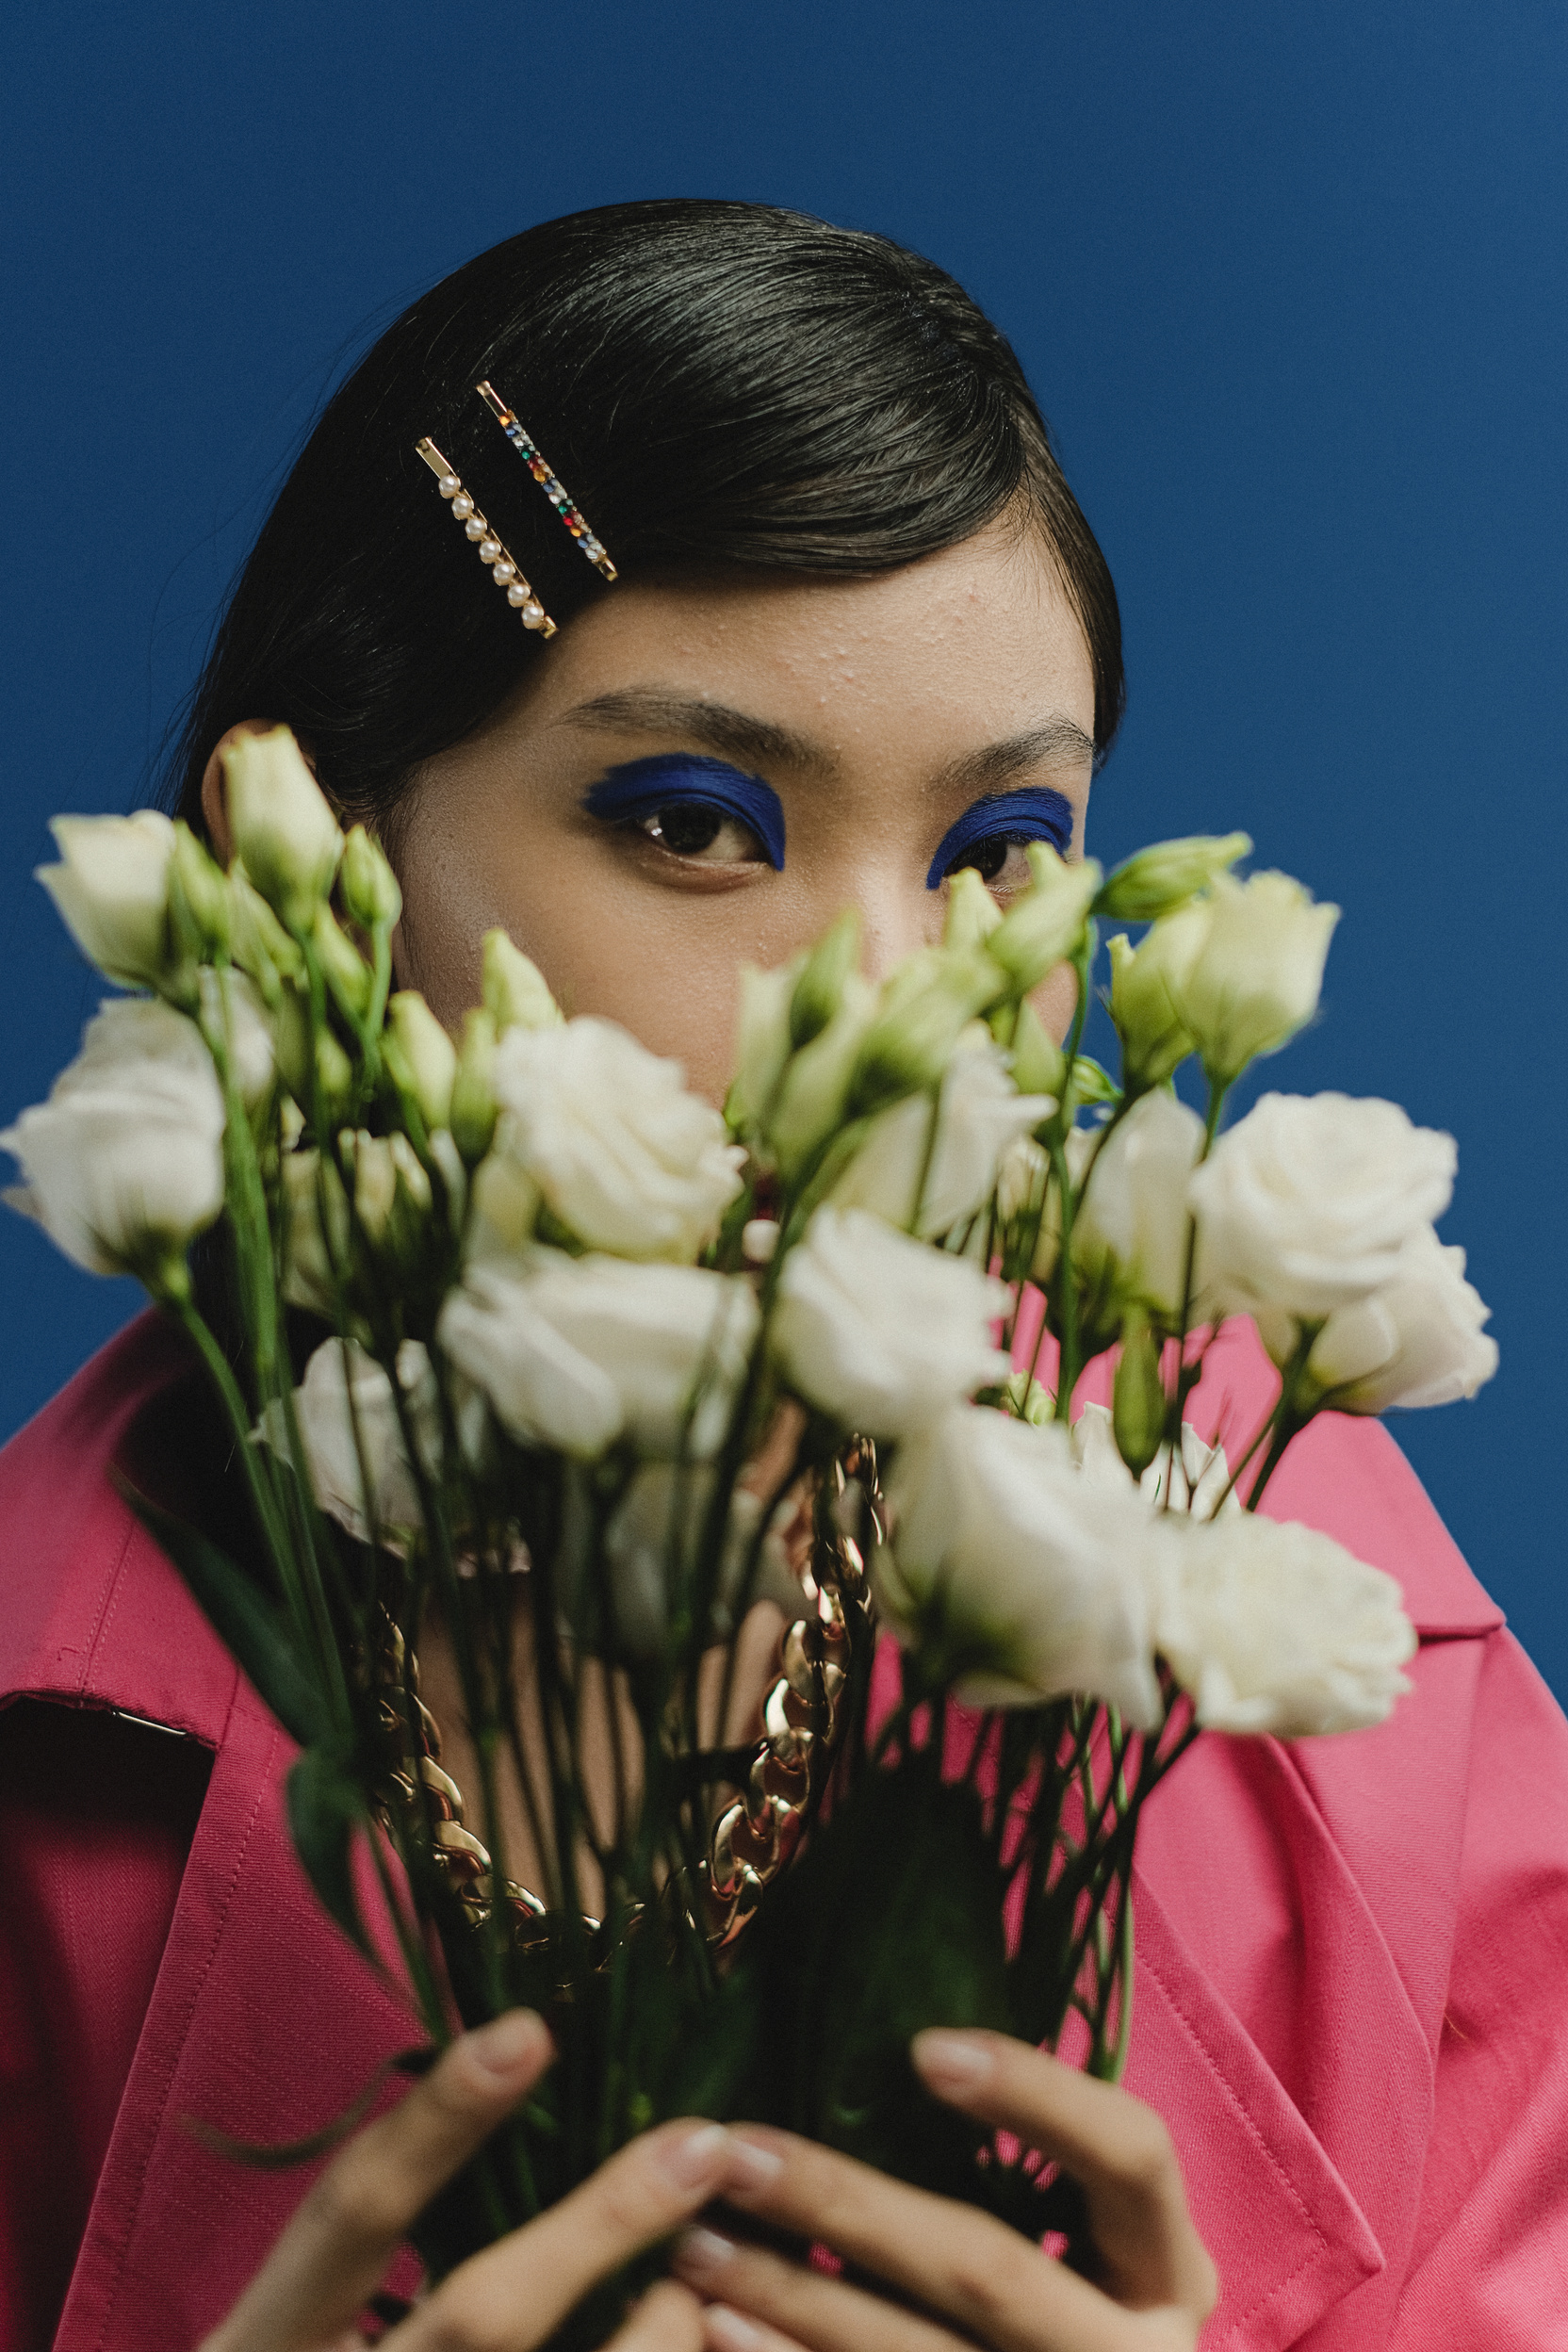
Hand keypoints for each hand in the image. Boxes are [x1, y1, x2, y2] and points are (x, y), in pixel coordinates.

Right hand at [200, 2009, 756, 2351]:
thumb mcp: (298, 2335)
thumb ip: (379, 2245)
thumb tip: (515, 2078)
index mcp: (265, 2347)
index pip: (351, 2211)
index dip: (439, 2121)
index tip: (530, 2031)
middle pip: (482, 2316)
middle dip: (600, 2224)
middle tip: (699, 2142)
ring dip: (656, 2335)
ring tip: (699, 2289)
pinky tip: (698, 2340)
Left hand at [670, 2029, 1217, 2351]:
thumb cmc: (1072, 2315)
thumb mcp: (1088, 2247)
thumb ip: (1026, 2167)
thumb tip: (887, 2043)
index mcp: (1170, 2270)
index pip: (1131, 2152)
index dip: (1035, 2093)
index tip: (921, 2044)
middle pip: (990, 2268)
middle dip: (848, 2204)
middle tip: (734, 2148)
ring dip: (789, 2294)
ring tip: (694, 2242)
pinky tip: (718, 2327)